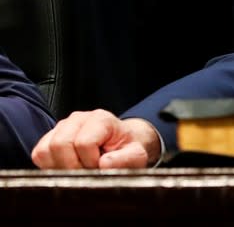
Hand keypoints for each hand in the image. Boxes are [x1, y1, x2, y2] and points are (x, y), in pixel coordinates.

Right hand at [31, 110, 160, 168]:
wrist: (120, 145)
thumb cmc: (126, 149)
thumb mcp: (136, 155)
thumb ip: (126, 159)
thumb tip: (104, 164)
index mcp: (101, 119)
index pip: (83, 143)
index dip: (90, 162)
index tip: (100, 167)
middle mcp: (79, 119)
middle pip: (60, 144)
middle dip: (72, 166)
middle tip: (86, 172)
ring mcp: (62, 126)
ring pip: (45, 150)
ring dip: (60, 167)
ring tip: (78, 169)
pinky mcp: (50, 137)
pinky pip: (38, 154)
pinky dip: (50, 166)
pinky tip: (67, 168)